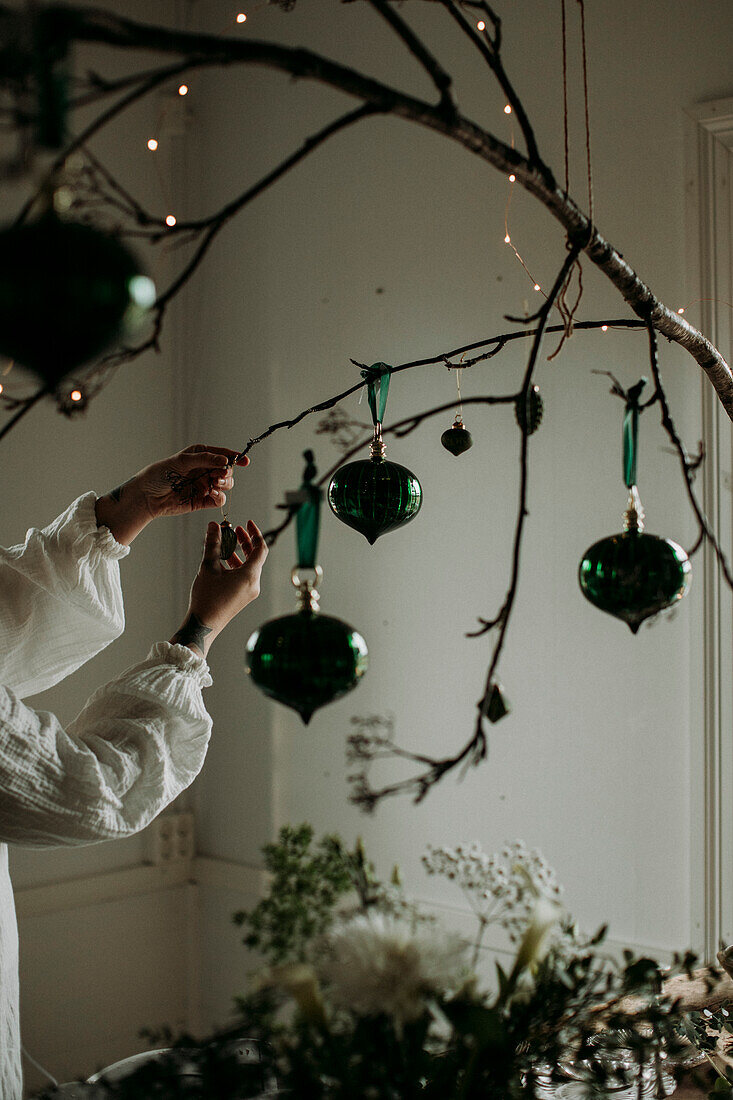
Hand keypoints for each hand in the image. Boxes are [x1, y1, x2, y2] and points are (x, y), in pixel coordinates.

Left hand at [95, 444, 248, 544]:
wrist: (147, 497)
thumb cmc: (160, 474)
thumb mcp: (182, 461)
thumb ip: (205, 460)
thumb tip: (225, 461)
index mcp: (200, 456)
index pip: (222, 455)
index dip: (235, 457)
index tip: (244, 461)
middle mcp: (204, 470)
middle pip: (227, 471)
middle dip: (227, 473)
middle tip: (219, 475)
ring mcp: (204, 485)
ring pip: (226, 485)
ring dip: (224, 484)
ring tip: (214, 484)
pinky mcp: (202, 501)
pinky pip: (219, 500)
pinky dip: (219, 497)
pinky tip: (211, 494)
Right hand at [170, 520, 268, 656]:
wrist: (204, 626)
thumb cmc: (206, 599)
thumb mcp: (208, 567)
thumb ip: (212, 544)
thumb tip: (213, 526)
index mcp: (250, 575)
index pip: (260, 548)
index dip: (255, 533)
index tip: (247, 523)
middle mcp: (254, 584)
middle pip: (255, 557)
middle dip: (246, 541)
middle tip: (235, 530)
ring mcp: (249, 592)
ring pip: (249, 566)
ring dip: (239, 553)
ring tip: (226, 543)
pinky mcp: (243, 597)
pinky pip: (244, 576)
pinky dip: (236, 565)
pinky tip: (222, 560)